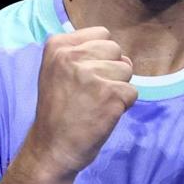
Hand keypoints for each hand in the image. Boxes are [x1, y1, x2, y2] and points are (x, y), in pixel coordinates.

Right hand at [22, 27, 137, 178]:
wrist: (51, 149)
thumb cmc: (58, 112)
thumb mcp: (56, 71)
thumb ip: (81, 54)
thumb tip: (119, 53)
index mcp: (57, 45)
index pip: (102, 34)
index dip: (101, 56)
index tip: (85, 77)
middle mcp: (72, 56)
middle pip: (116, 50)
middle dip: (111, 71)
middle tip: (91, 93)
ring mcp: (91, 75)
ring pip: (126, 70)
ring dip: (118, 88)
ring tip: (95, 104)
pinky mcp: (110, 95)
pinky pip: (132, 92)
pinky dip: (123, 106)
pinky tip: (102, 115)